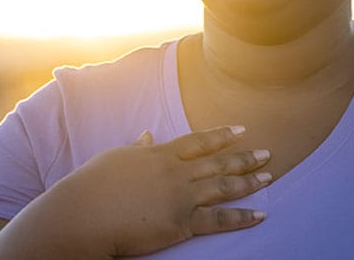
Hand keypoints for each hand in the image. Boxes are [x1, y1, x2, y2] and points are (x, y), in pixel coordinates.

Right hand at [30, 125, 271, 257]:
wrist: (83, 213)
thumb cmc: (93, 185)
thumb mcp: (117, 158)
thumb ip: (138, 147)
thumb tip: (148, 134)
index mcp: (159, 154)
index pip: (198, 141)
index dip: (221, 136)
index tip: (241, 131)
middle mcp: (175, 172)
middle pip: (218, 163)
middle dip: (244, 158)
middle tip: (268, 154)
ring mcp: (180, 197)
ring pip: (223, 187)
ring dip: (249, 182)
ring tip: (269, 177)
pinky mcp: (180, 223)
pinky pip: (218, 220)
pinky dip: (241, 217)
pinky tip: (260, 214)